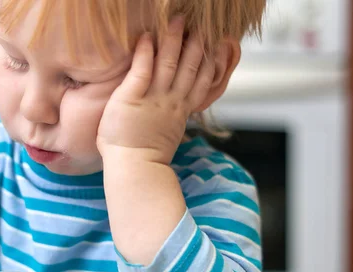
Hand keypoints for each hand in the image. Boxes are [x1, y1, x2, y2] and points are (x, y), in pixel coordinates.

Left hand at [97, 16, 215, 164]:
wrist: (134, 169)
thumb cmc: (145, 156)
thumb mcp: (170, 134)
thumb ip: (175, 117)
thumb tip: (179, 111)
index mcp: (181, 110)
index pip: (203, 81)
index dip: (213, 61)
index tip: (221, 46)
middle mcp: (171, 101)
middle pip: (190, 66)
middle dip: (197, 43)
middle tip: (201, 25)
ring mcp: (153, 99)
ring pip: (169, 63)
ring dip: (173, 40)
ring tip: (176, 20)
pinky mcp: (131, 98)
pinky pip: (141, 70)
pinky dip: (145, 52)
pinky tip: (146, 37)